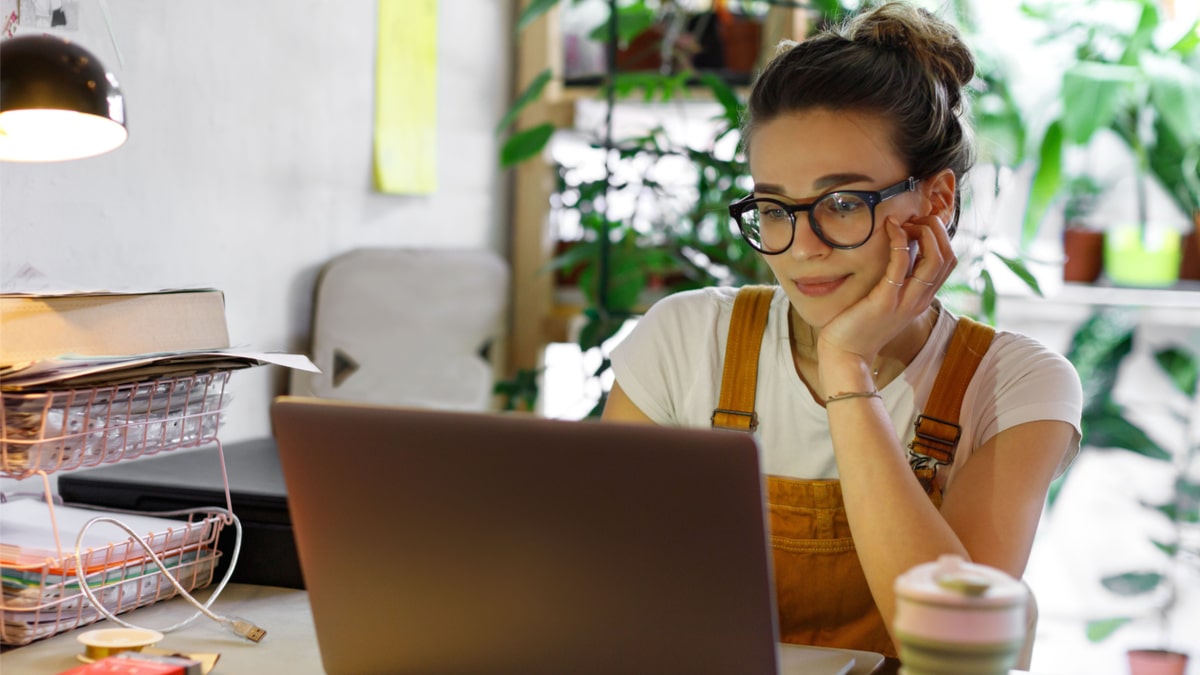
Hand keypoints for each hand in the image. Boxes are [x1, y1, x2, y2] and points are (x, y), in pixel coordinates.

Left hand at [816, 214, 956, 372]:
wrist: (846, 354)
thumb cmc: (860, 325)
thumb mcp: (887, 300)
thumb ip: (898, 279)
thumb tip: (900, 248)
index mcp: (922, 298)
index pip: (948, 261)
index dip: (939, 236)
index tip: (917, 225)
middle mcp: (919, 300)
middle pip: (948, 257)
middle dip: (936, 230)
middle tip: (913, 219)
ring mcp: (905, 301)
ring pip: (935, 260)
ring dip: (924, 233)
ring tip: (904, 222)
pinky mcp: (885, 300)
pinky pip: (901, 265)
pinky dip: (900, 241)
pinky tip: (890, 228)